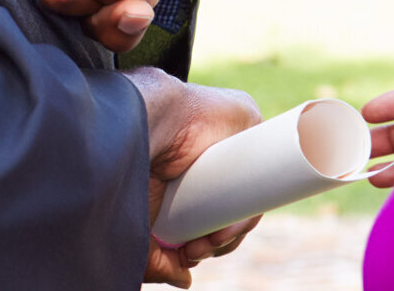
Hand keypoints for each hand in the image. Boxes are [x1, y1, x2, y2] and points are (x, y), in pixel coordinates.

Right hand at [122, 70, 261, 285]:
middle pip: (234, 208)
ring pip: (251, 195)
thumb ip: (155, 260)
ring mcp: (232, 138)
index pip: (215, 212)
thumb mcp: (138, 224)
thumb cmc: (126, 163)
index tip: (192, 255)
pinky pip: (268, 165)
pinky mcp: (247, 118)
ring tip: (210, 240)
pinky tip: (238, 219)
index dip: (210, 241)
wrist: (135, 124)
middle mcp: (213, 154)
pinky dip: (259, 198)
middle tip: (196, 251)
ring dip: (236, 229)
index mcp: (191, 172)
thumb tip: (186, 280)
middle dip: (219, 241)